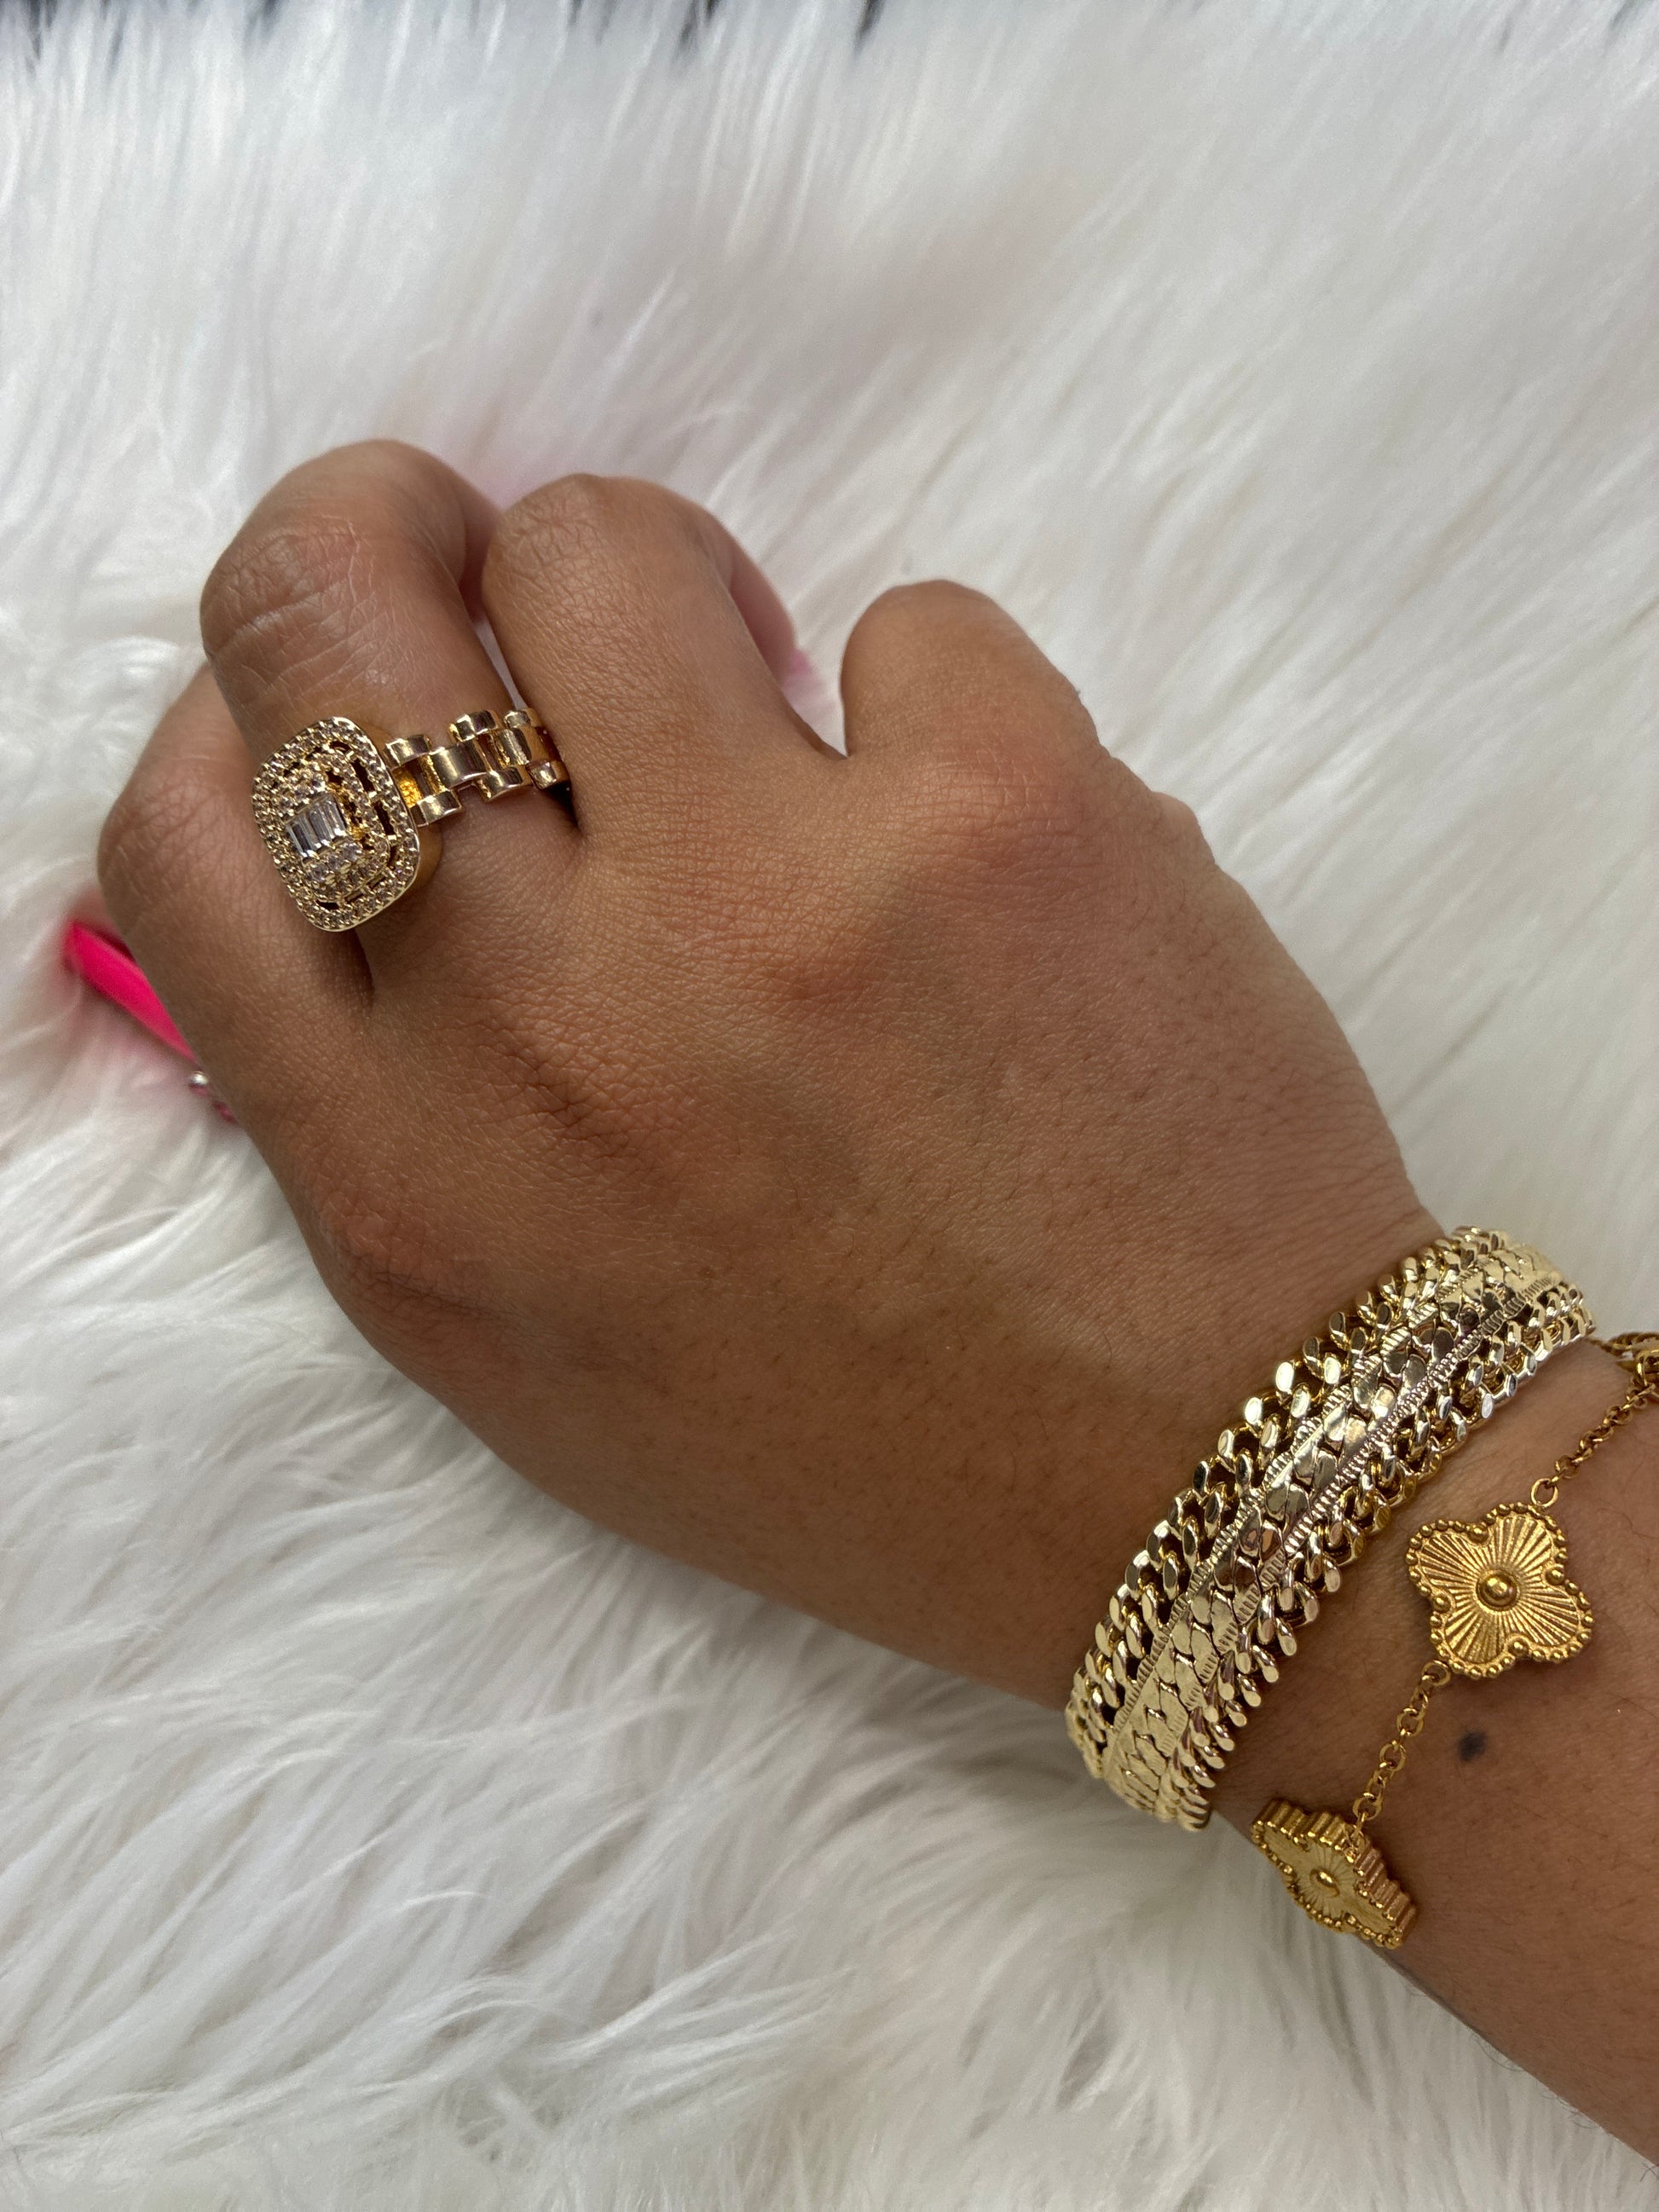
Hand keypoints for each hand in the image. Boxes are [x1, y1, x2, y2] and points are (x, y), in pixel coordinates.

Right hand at [98, 439, 1434, 1701]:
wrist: (1213, 1486)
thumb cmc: (868, 1441)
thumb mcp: (541, 1352)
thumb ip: (399, 1128)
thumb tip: (343, 873)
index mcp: (415, 1179)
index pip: (184, 836)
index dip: (247, 712)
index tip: (355, 697)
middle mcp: (549, 1024)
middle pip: (325, 609)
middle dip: (378, 527)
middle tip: (486, 566)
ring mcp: (773, 896)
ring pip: (598, 541)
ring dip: (666, 589)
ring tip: (766, 718)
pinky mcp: (999, 808)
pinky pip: (908, 620)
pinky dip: (940, 714)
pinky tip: (995, 859)